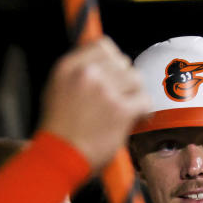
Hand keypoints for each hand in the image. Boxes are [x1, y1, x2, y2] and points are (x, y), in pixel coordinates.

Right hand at [40, 36, 149, 169]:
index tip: (112, 76)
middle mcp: (87, 73)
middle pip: (123, 63)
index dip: (112, 61)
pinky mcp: (120, 109)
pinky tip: (135, 119)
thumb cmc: (60, 128)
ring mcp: (104, 90)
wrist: (60, 157)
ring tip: (125, 110)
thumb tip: (106, 58)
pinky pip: (144, 100)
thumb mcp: (58, 89)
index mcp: (69, 66)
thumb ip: (80, 71)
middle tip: (118, 99)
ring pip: (136, 79)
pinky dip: (144, 111)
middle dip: (123, 81)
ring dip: (134, 94)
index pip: (104, 45)